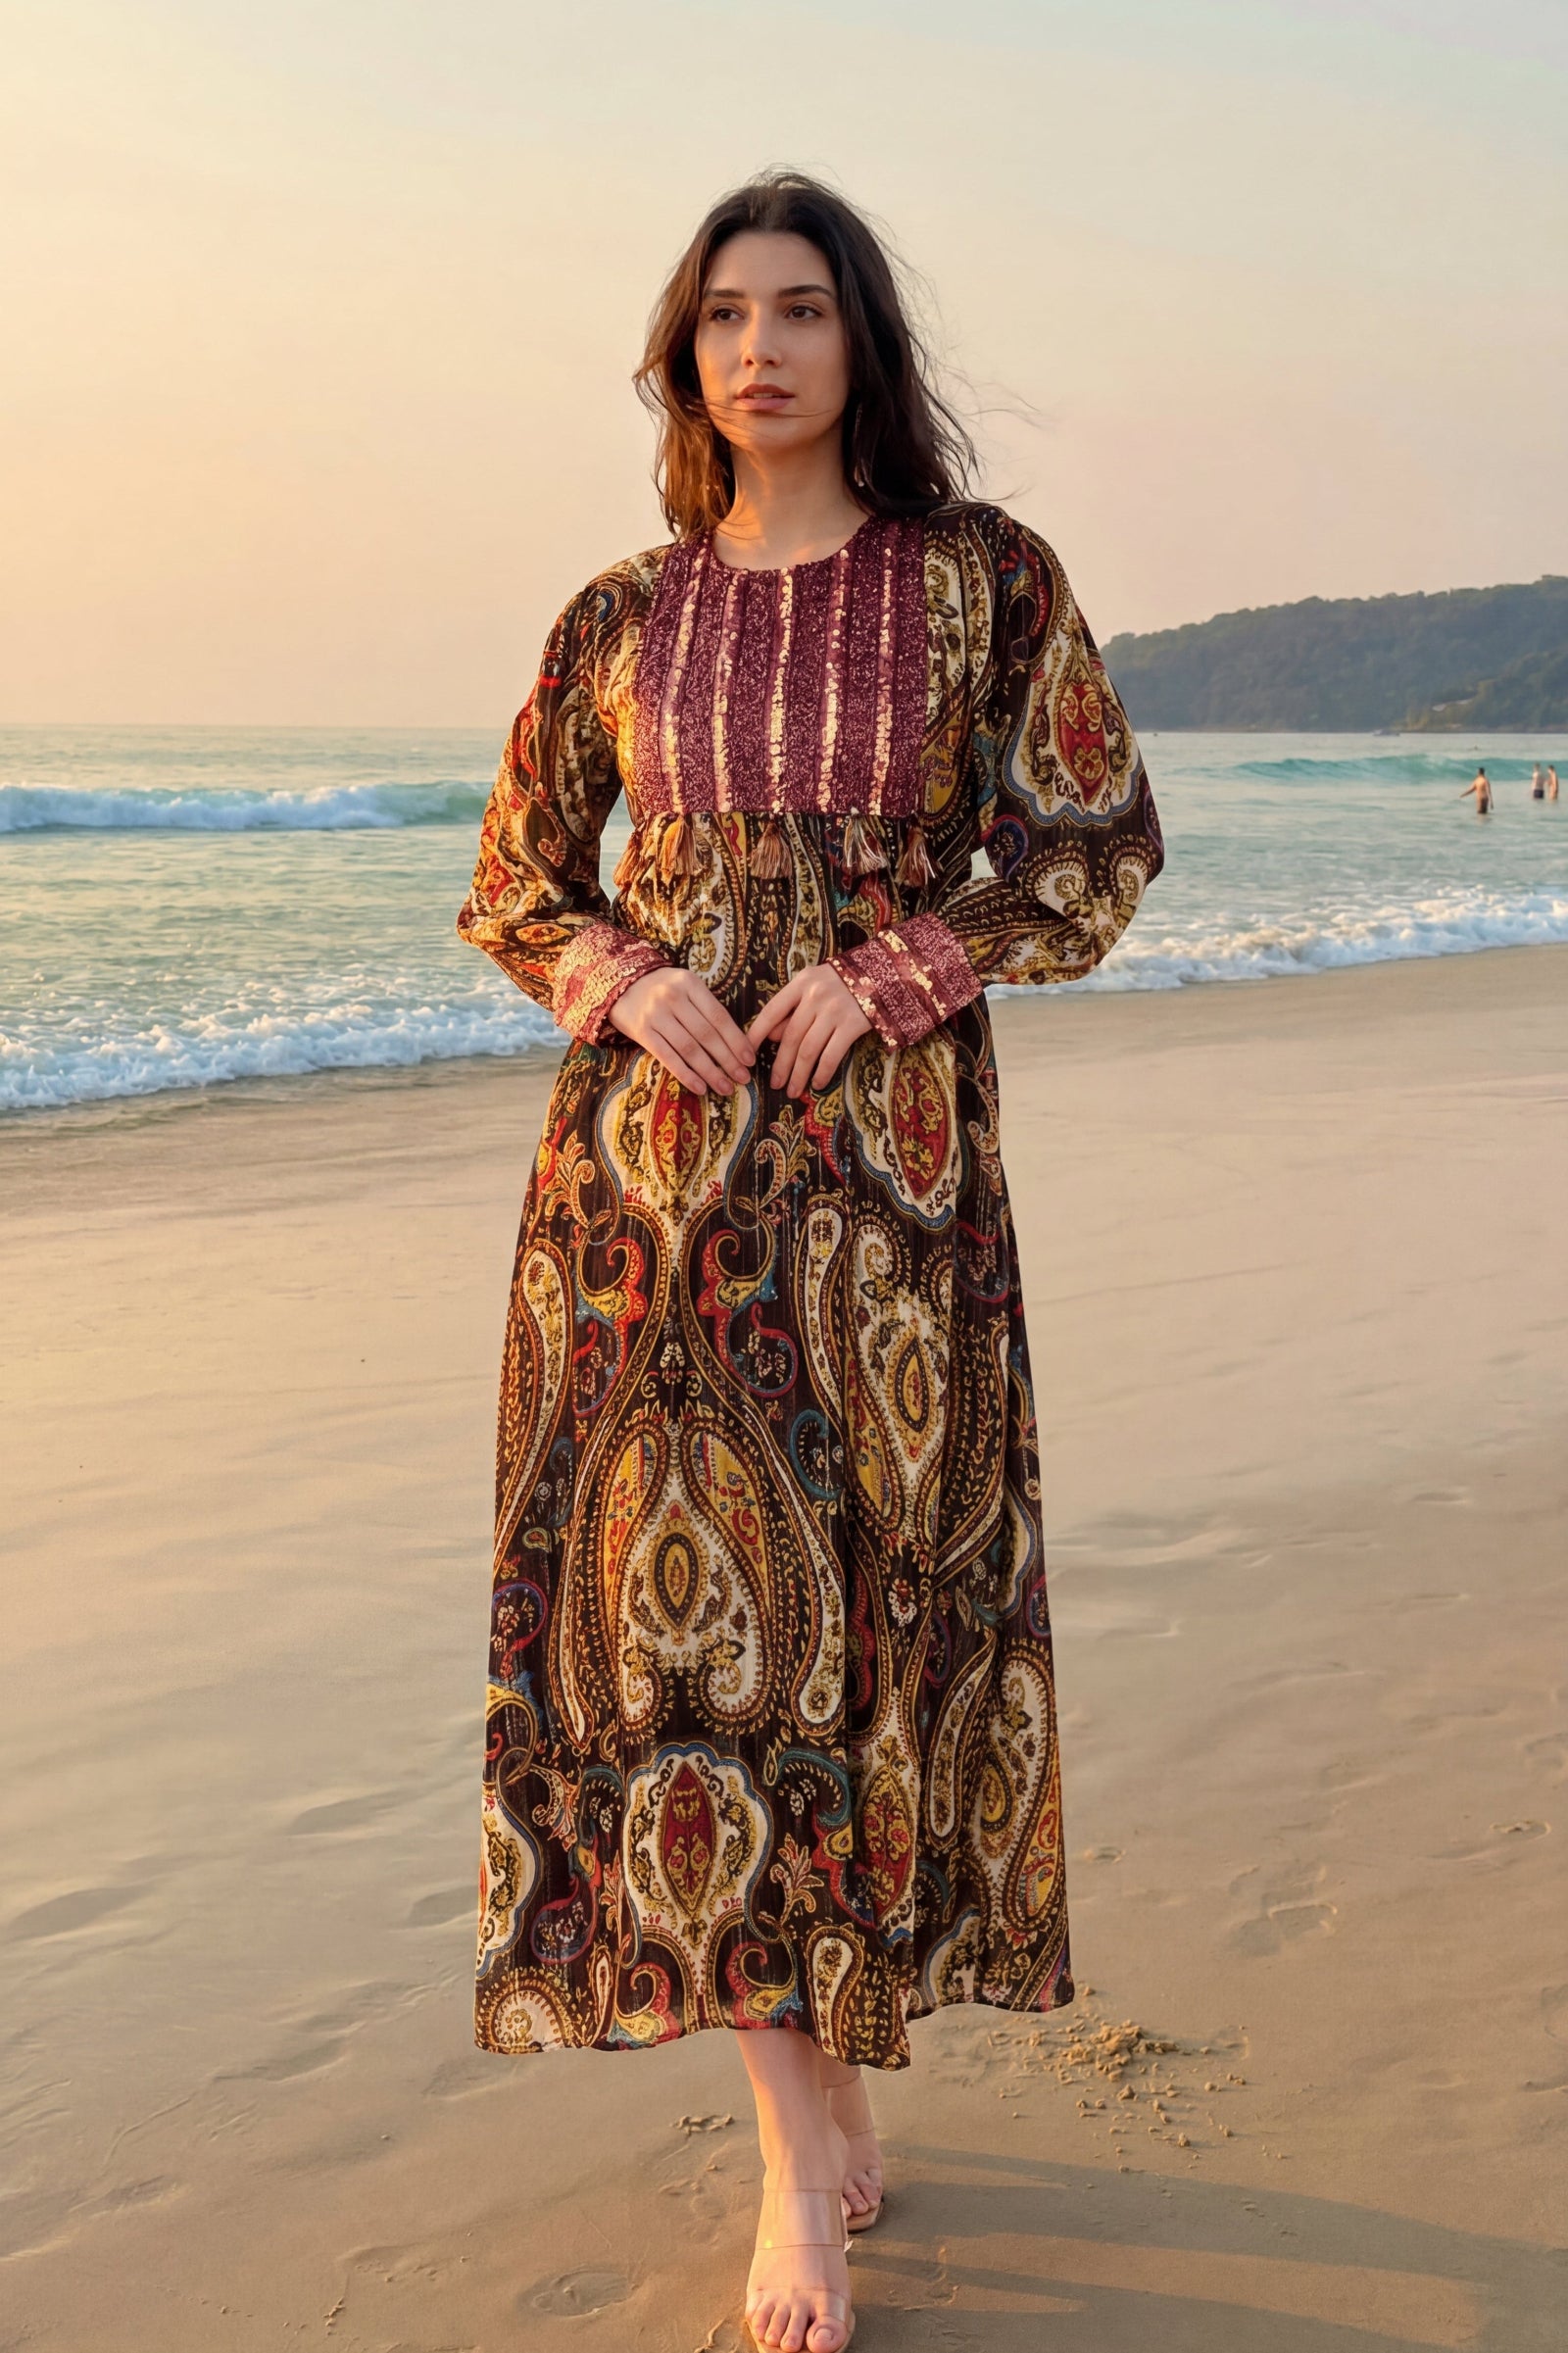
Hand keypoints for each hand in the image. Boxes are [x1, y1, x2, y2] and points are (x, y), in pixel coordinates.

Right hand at [609, 966, 754, 1095]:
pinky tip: (700, 1087)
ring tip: (725, 1087)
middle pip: (706, 1034)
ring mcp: (655, 1015)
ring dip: (710, 1072)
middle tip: (743, 1078)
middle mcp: (673, 997)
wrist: (619, 985)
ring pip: (689, 1048)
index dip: (736, 1040)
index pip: (719, 1016)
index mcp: (690, 984)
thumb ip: (706, 1007)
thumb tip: (736, 1042)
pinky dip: (686, 1074)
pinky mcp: (641, 1031)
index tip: (749, 1059)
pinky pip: (667, 1057)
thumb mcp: (685, 987)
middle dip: (728, 1060)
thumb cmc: (661, 989)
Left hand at [747, 963, 871, 1096]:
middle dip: (780, 1064)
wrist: (885, 974)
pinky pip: (832, 1054)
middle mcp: (815, 995)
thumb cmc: (844, 982)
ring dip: (798, 1074)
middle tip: (774, 1084)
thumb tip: (770, 1037)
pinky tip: (817, 1084)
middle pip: (790, 1036)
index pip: (772, 1011)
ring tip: (792, 1090)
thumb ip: (793, 1007)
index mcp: (802, 983)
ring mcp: (835, 1010)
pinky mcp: (853, 1024)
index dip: (756, 1034)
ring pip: (809, 1049)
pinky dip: (822, 1072)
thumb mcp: (815, 985)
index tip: (747, 1054)